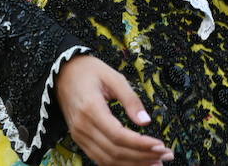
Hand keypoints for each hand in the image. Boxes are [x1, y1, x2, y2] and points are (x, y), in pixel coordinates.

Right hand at [55, 55, 172, 164]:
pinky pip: (99, 158)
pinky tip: (135, 162)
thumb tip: (146, 120)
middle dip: (142, 157)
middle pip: (115, 151)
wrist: (62, 72)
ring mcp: (79, 135)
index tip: (161, 145)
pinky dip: (118, 164)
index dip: (141, 144)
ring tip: (155, 162)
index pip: (119, 136)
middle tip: (165, 156)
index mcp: (91, 109)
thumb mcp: (113, 77)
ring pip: (107, 159)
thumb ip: (131, 99)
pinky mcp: (79, 139)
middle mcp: (82, 127)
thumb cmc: (89, 71)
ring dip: (133, 164)